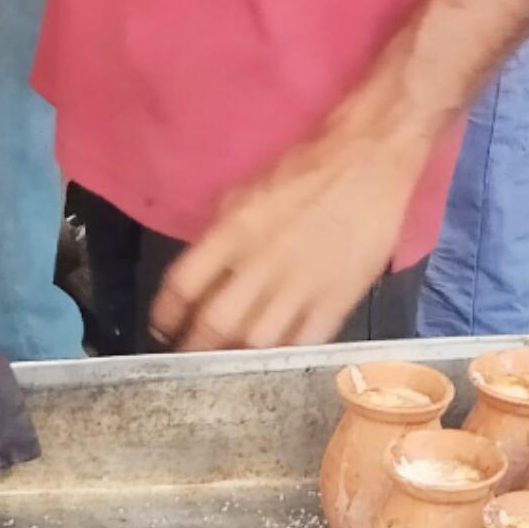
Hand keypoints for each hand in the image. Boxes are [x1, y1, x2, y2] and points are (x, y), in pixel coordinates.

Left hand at [151, 110, 432, 348]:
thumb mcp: (243, 192)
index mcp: (233, 231)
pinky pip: (304, 342)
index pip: (182, 284)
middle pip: (215, 322)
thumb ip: (219, 235)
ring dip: (235, 359)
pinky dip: (284, 356)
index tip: (162, 328)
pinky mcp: (338, 298)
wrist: (366, 161)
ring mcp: (302, 285)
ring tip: (226, 366)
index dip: (165, 313)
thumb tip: (200, 273)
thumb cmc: (302, 171)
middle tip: (189, 358)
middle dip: (195, 348)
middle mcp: (262, 263)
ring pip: (257, 341)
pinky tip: (274, 360)